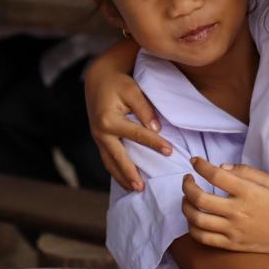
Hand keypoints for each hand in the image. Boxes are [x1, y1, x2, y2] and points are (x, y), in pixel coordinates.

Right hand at [84, 44, 170, 191]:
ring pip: (109, 163)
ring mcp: (97, 138)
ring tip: (135, 190)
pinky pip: (107, 159)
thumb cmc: (118, 82)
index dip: (154, 143)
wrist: (97, 78)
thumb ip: (144, 109)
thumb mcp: (132, 90)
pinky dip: (116, 171)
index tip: (170, 151)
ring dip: (121, 177)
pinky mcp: (99, 139)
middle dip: (130, 174)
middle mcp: (100, 132)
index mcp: (109, 120)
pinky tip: (125, 180)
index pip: (136, 135)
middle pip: (118, 158)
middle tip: (142, 188)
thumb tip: (156, 129)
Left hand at [182, 158, 268, 257]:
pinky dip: (192, 227)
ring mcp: (232, 230)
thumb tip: (221, 167)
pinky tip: (193, 218)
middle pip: (200, 198)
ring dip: (185, 206)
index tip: (195, 161)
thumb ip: (247, 171)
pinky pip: (203, 238)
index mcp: (248, 193)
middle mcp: (237, 212)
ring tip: (186, 198)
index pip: (216, 176)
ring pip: (197, 219)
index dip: (200, 166)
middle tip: (187, 179)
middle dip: (187, 185)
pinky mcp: (230, 245)